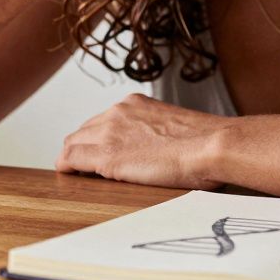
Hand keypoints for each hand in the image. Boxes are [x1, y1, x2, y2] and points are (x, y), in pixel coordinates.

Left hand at [56, 93, 226, 189]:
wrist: (212, 145)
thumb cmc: (207, 143)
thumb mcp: (175, 128)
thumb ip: (159, 133)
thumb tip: (160, 147)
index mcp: (135, 104)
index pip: (102, 120)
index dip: (96, 137)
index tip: (97, 149)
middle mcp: (118, 112)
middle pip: (84, 130)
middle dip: (81, 146)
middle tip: (81, 165)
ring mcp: (110, 132)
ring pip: (73, 143)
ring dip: (72, 157)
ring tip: (73, 172)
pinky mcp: (106, 155)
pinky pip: (71, 159)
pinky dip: (66, 167)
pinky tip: (67, 176)